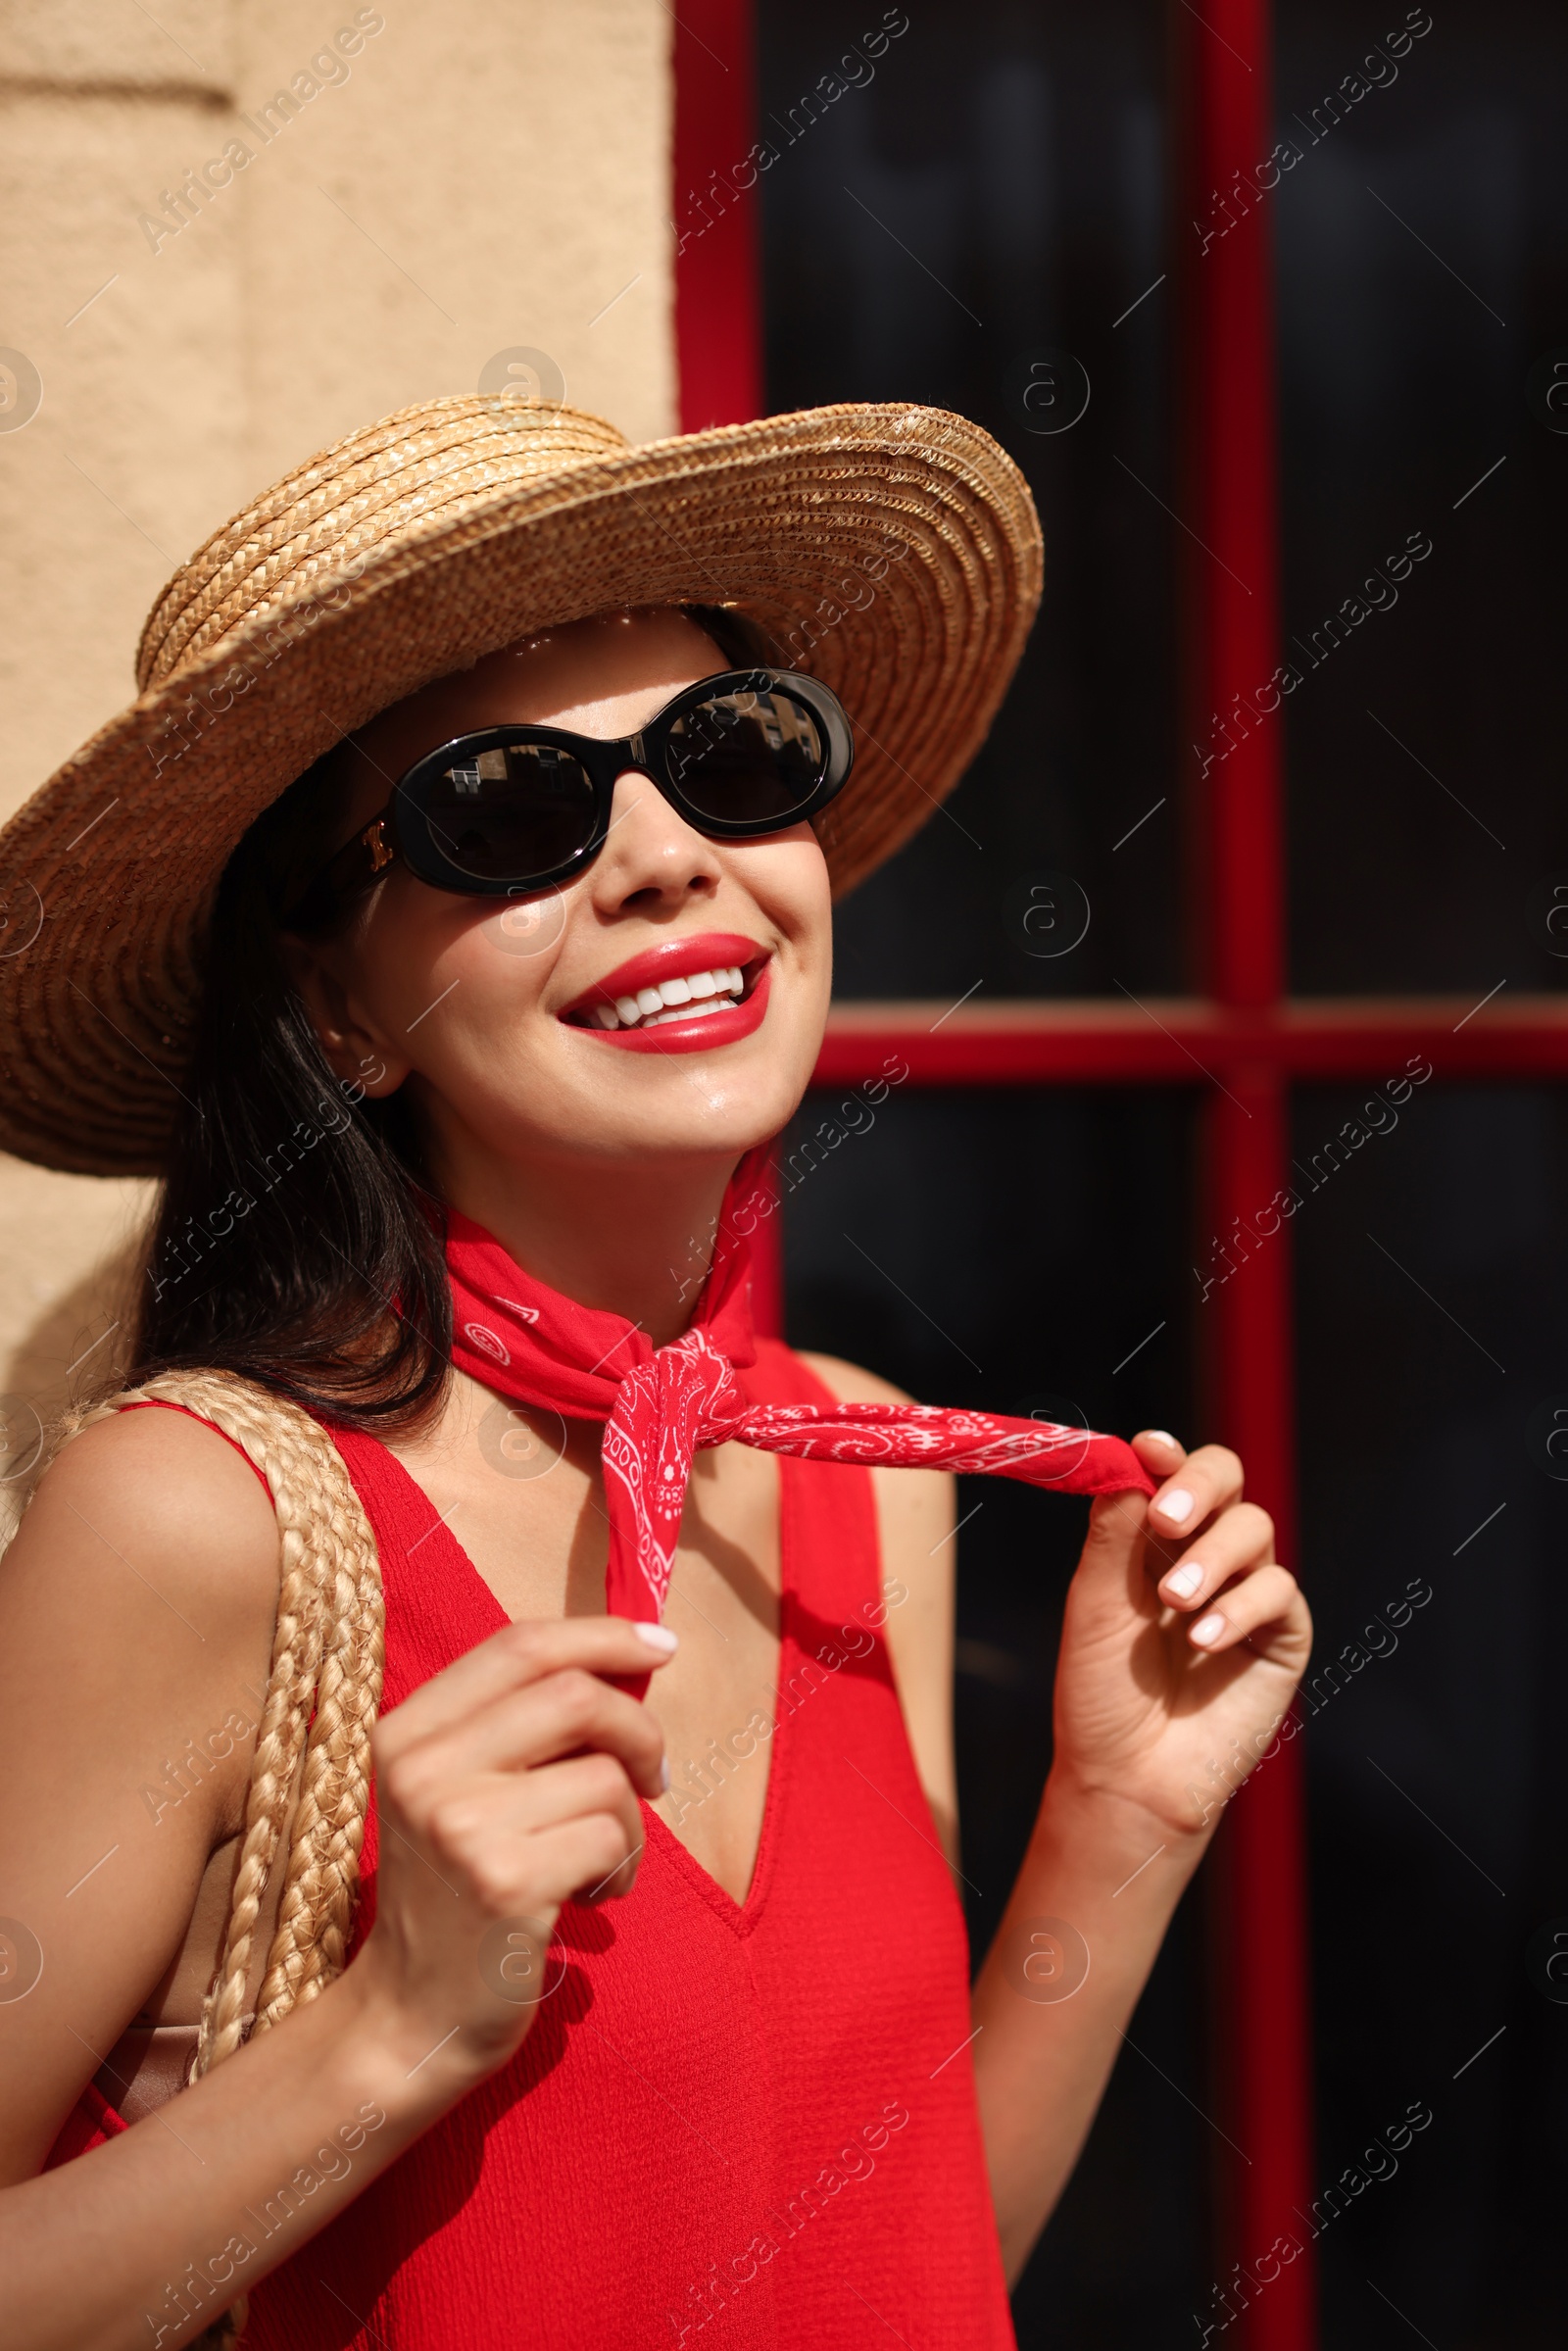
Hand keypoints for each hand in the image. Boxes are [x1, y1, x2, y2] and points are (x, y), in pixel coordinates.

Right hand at [354, 1616, 672, 2077]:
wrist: (411, 2015)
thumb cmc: (457, 1892)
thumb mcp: (458, 1791)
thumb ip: (520, 1725)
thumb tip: (635, 1660)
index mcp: (408, 1731)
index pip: (520, 1646)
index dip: (602, 1636)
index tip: (663, 1646)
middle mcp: (424, 1768)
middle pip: (573, 1695)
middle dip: (639, 1729)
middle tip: (657, 1775)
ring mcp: (461, 1825)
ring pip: (605, 1775)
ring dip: (631, 1820)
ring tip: (600, 1862)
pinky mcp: (505, 1882)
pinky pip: (612, 1837)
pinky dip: (624, 1867)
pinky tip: (591, 1899)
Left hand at [1047, 1433, 1311, 1844]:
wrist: (1127, 1775)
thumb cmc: (1101, 1692)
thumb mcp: (1094, 1604)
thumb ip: (1113, 1535)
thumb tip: (1130, 1463)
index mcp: (1152, 1538)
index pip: (1172, 1472)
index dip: (1167, 1454)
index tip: (1149, 1450)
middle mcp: (1203, 1554)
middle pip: (1228, 1480)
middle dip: (1200, 1486)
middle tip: (1167, 1521)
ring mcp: (1245, 1592)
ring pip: (1255, 1529)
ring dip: (1212, 1557)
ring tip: (1174, 1601)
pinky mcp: (1280, 1635)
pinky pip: (1278, 1592)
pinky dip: (1241, 1606)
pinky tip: (1205, 1639)